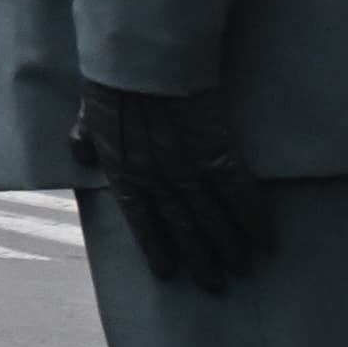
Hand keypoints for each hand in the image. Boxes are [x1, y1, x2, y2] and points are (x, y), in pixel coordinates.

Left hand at [72, 80, 273, 288]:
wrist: (142, 63)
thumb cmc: (112, 82)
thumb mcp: (88, 114)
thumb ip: (85, 138)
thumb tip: (80, 152)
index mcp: (123, 173)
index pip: (141, 220)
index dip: (155, 246)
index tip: (168, 272)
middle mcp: (156, 181)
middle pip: (182, 228)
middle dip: (199, 258)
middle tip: (214, 283)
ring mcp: (188, 171)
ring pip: (213, 219)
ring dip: (229, 247)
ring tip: (241, 270)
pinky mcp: (218, 155)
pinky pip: (241, 196)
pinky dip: (255, 220)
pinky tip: (267, 242)